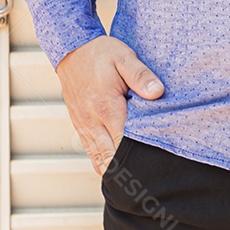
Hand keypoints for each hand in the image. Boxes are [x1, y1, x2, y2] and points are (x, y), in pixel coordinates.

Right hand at [56, 35, 163, 175]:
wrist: (71, 49)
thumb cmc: (100, 53)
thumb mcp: (124, 57)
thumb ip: (141, 76)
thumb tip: (158, 92)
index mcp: (107, 108)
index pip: (124, 143)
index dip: (139, 157)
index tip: (154, 165)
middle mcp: (92, 122)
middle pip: (111, 158)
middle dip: (128, 169)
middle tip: (147, 180)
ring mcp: (84, 126)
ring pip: (99, 159)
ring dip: (114, 169)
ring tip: (134, 179)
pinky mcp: (79, 125)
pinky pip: (90, 152)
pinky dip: (102, 162)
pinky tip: (115, 168)